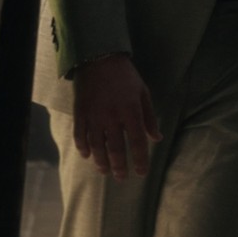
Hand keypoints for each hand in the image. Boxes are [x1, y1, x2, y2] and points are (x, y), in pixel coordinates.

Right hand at [72, 54, 161, 179]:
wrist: (100, 59)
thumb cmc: (126, 76)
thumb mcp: (143, 93)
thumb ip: (149, 117)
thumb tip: (157, 138)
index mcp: (131, 111)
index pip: (137, 141)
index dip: (140, 159)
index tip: (141, 172)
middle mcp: (112, 117)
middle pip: (115, 149)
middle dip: (119, 166)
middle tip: (122, 177)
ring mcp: (94, 116)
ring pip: (97, 147)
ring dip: (101, 162)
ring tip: (105, 171)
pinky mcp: (80, 114)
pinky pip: (80, 136)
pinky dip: (83, 148)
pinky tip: (87, 156)